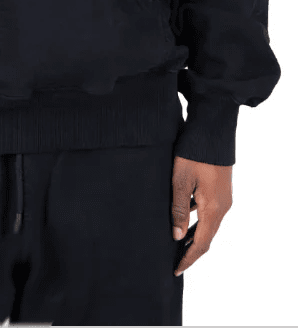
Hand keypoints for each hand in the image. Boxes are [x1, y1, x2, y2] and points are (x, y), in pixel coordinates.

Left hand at [172, 155, 232, 275]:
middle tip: (175, 262)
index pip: (201, 243)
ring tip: (177, 245)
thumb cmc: (194, 153)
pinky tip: (184, 218)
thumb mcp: (180, 181)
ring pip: (209, 224)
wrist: (213, 129)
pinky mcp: (220, 189)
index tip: (176, 270)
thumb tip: (177, 237)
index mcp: (213, 209)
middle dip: (191, 251)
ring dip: (195, 236)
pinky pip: (209, 212)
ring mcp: (223, 197)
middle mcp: (223, 206)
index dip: (189, 258)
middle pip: (207, 237)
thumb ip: (178, 210)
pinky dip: (198, 221)